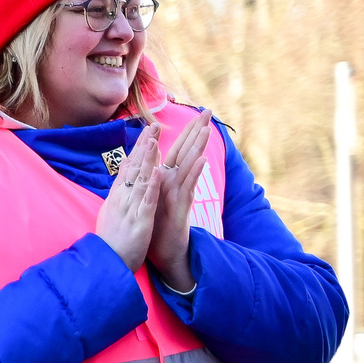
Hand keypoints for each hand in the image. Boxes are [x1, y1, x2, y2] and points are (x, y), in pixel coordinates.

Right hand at [93, 127, 160, 270]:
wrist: (106, 263)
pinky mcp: (139, 221)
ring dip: (147, 159)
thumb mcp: (111, 211)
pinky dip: (151, 185)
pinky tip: (157, 172)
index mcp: (117, 197)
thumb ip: (119, 190)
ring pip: (139, 180)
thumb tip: (123, 170)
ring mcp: (129, 209)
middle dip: (144, 146)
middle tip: (153, 126)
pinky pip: (146, 201)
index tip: (147, 131)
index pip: (129, 168)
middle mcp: (122, 199)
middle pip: (133, 168)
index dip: (139, 149)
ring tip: (154, 140)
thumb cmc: (111, 240)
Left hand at [146, 109, 213, 290]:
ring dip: (198, 148)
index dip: (185, 131)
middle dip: (197, 132)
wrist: (164, 252)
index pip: (177, 150)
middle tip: (209, 111)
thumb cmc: (158, 224)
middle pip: (188, 152)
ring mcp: (180, 195)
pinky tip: (200, 161)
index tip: (193, 111)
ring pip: (191, 167)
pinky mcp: (181, 208)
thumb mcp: (155, 196)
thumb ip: (157, 178)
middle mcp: (176, 183)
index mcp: (167, 179)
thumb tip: (156, 161)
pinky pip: (188, 188)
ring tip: (207, 129)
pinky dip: (194, 174)